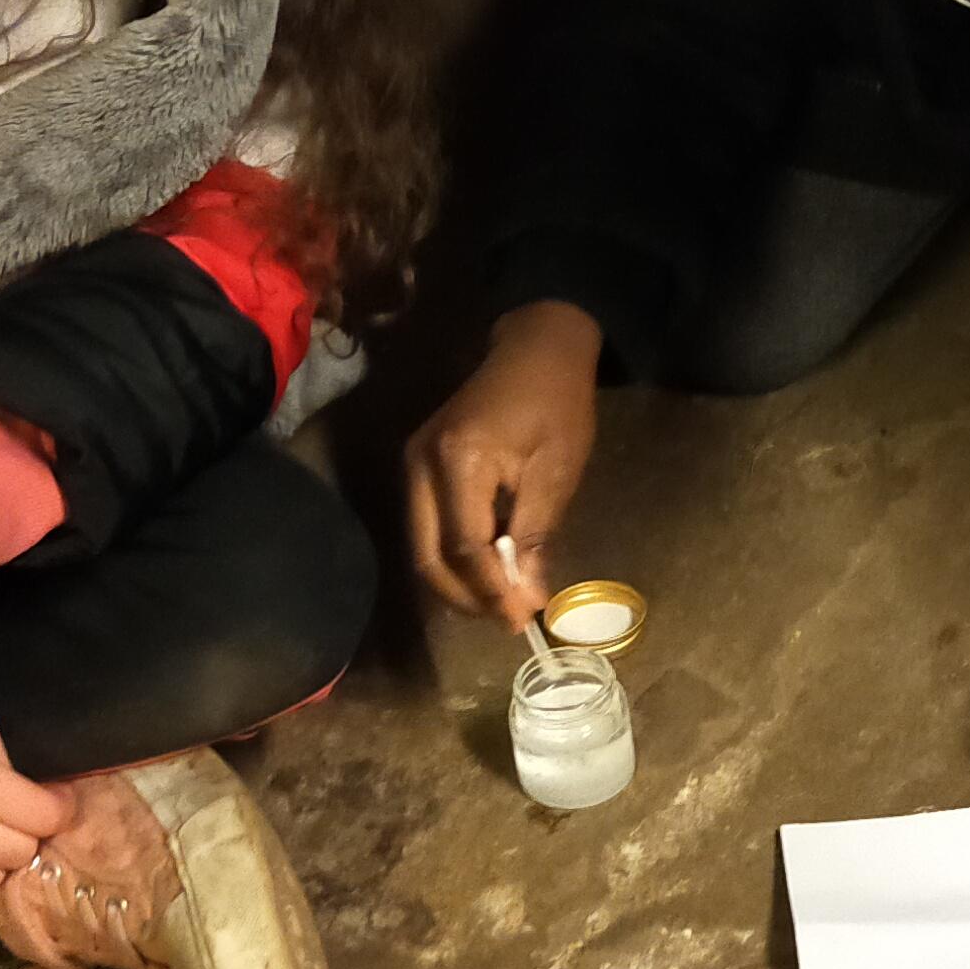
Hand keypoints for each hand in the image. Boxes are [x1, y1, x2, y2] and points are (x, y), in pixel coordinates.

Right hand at [405, 302, 601, 623]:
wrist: (534, 347)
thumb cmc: (556, 402)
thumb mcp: (557, 470)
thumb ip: (535, 535)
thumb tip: (526, 597)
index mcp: (459, 460)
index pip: (464, 547)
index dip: (491, 591)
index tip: (522, 620)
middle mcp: (421, 465)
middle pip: (428, 556)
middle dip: (467, 597)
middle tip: (509, 620)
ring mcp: (412, 465)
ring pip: (421, 547)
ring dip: (458, 583)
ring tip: (502, 602)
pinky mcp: (417, 467)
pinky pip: (427, 528)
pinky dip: (452, 558)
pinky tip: (487, 572)